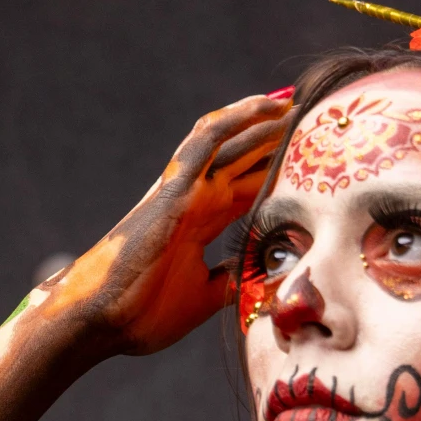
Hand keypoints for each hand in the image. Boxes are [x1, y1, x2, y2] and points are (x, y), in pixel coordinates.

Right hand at [37, 91, 292, 358]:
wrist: (100, 319)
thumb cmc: (141, 313)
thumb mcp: (203, 297)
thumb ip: (232, 279)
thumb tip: (266, 273)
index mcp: (202, 222)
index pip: (249, 185)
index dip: (280, 168)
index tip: (315, 157)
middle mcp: (195, 198)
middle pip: (245, 158)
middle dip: (279, 138)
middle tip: (320, 118)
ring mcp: (185, 190)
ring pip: (230, 140)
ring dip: (264, 119)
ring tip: (300, 101)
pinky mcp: (175, 188)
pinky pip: (207, 140)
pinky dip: (238, 118)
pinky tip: (269, 105)